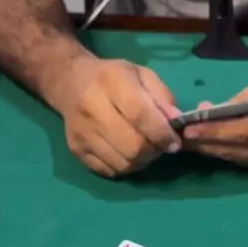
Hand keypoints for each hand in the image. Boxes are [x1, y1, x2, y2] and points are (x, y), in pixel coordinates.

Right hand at [55, 54, 180, 176]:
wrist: (70, 82)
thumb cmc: (113, 78)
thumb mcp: (142, 76)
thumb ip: (162, 98)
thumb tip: (176, 124)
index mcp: (111, 81)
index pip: (141, 116)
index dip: (162, 134)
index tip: (174, 142)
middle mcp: (92, 107)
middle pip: (132, 146)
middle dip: (153, 151)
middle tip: (158, 146)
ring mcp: (82, 132)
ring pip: (122, 163)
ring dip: (140, 162)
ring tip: (144, 150)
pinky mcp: (76, 149)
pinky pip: (109, 171)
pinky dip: (125, 167)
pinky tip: (127, 154)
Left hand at [182, 71, 247, 172]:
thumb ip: (239, 101)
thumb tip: (205, 112)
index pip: (242, 131)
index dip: (213, 132)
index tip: (188, 129)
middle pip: (235, 149)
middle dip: (204, 143)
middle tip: (176, 135)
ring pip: (234, 158)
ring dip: (209, 149)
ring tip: (185, 139)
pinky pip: (241, 161)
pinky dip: (222, 151)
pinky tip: (204, 143)